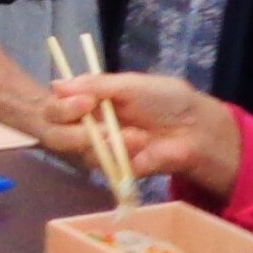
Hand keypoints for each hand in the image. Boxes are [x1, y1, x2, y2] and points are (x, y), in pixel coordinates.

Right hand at [58, 67, 238, 196]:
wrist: (196, 128)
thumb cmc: (167, 100)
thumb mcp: (130, 85)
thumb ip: (95, 85)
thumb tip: (56, 85)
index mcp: (93, 100)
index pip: (59, 105)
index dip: (61, 106)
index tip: (83, 103)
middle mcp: (92, 124)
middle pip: (60, 132)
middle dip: (76, 129)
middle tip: (98, 122)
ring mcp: (103, 148)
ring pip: (81, 150)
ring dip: (106, 141)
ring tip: (137, 134)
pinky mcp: (117, 168)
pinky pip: (104, 166)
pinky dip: (121, 155)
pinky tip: (142, 145)